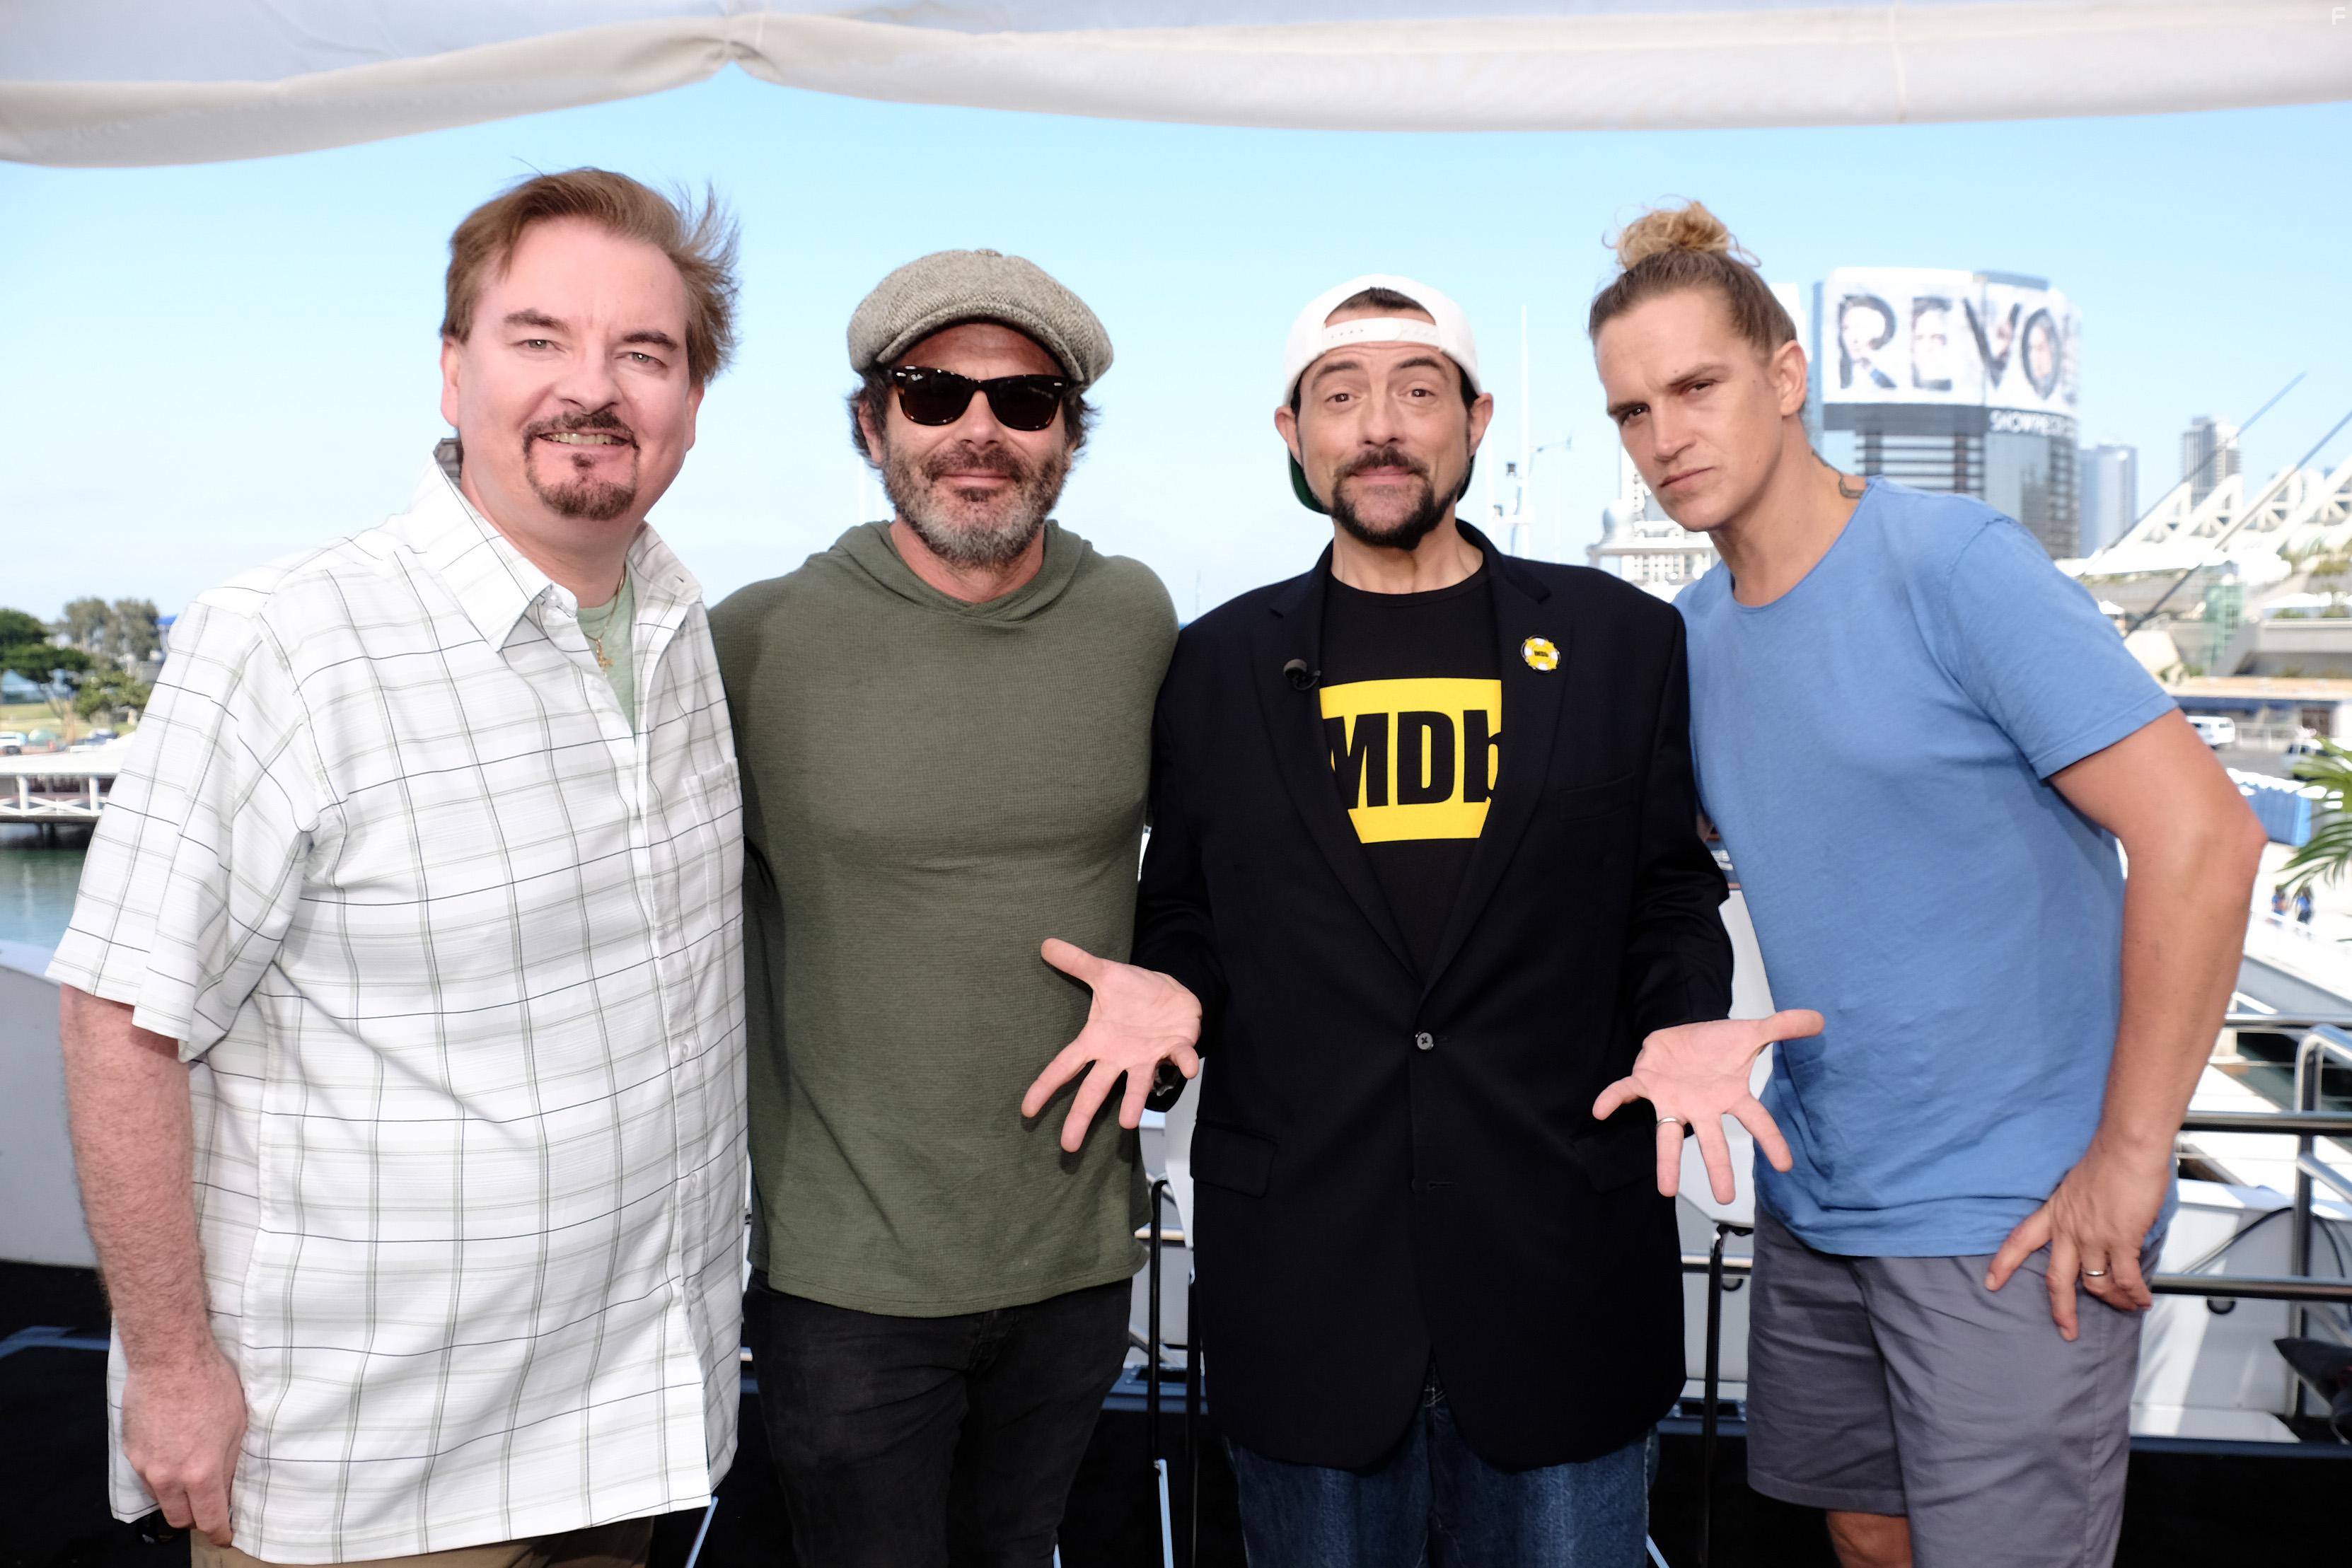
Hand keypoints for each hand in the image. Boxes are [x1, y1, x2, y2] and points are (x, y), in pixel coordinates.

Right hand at [121, 1344, 245, 1545]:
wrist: (169, 1359)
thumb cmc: (210, 1384)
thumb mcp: (237, 1424)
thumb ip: (229, 1462)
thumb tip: (226, 1486)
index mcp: (201, 1472)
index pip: (209, 1518)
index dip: (220, 1532)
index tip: (225, 1535)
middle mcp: (169, 1476)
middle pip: (179, 1518)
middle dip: (195, 1519)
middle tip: (209, 1507)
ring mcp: (145, 1465)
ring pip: (161, 1498)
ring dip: (176, 1496)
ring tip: (192, 1476)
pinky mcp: (130, 1451)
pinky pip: (146, 1476)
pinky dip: (160, 1475)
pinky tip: (173, 1454)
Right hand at [1022, 938, 1202, 1153]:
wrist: (1174, 991)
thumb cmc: (1135, 990)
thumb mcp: (1104, 972)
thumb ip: (1076, 962)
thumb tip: (1045, 943)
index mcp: (1097, 1041)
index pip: (1065, 1066)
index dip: (1046, 1087)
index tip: (1028, 1111)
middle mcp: (1119, 1057)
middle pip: (1094, 1090)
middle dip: (1081, 1116)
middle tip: (1067, 1145)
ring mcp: (1146, 1057)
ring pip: (1137, 1085)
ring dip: (1133, 1103)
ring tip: (1126, 1123)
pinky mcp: (1174, 1049)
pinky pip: (1179, 1059)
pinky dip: (1184, 1064)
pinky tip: (1187, 1068)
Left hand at [1591, 1010, 1821, 1202]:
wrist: (1683, 1034)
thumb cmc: (1717, 1044)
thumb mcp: (1752, 1032)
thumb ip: (1783, 1028)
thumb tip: (1820, 1018)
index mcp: (1730, 1097)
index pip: (1756, 1121)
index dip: (1771, 1141)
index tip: (1785, 1166)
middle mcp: (1701, 1107)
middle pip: (1712, 1141)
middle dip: (1718, 1167)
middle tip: (1724, 1198)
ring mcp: (1673, 1099)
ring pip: (1669, 1134)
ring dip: (1667, 1161)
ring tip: (1666, 1190)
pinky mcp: (1646, 1084)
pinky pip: (1626, 1093)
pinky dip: (1613, 1100)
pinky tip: (1599, 1110)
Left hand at [1985, 1136, 2166, 1339]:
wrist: (2127, 1146)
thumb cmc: (2109, 1158)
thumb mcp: (2079, 1185)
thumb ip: (2081, 1210)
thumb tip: (2095, 1228)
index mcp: (2056, 1212)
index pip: (2021, 1240)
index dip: (2005, 1263)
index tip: (1991, 1281)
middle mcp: (2070, 1228)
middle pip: (2057, 1279)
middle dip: (2061, 1310)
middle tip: (2066, 1329)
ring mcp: (2094, 1236)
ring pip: (2096, 1284)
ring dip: (2113, 1300)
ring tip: (2125, 1305)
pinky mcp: (2121, 1239)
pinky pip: (2126, 1279)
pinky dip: (2135, 1294)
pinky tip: (2142, 1300)